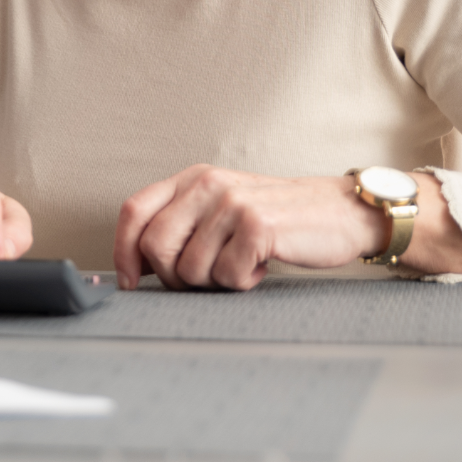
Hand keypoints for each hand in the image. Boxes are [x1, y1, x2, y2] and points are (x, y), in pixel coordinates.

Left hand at [113, 165, 387, 291]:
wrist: (338, 211)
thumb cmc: (275, 219)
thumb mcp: (220, 208)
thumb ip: (181, 225)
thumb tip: (137, 267)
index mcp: (191, 179)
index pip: (133, 210)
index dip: (123, 251)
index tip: (130, 282)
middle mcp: (206, 184)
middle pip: (154, 246)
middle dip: (174, 277)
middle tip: (207, 277)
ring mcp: (231, 203)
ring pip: (190, 269)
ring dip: (214, 282)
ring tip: (240, 264)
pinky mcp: (257, 226)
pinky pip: (227, 276)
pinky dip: (243, 283)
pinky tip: (260, 264)